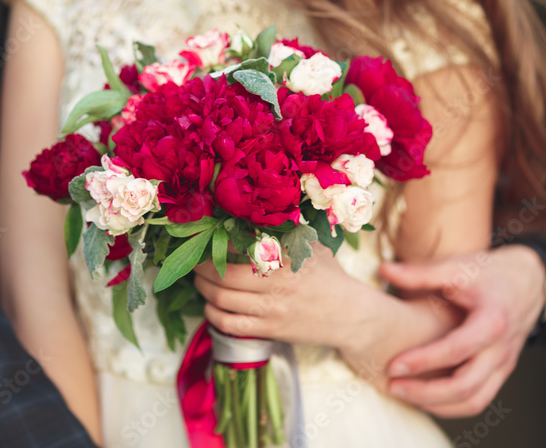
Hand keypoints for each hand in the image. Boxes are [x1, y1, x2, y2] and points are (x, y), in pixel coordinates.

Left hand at [193, 243, 379, 350]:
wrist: (350, 315)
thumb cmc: (328, 275)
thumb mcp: (310, 246)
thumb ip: (283, 233)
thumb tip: (248, 214)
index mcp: (285, 256)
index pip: (239, 245)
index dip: (215, 242)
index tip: (204, 237)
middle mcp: (276, 281)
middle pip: (223, 275)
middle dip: (201, 267)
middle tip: (195, 261)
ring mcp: (272, 308)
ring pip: (222, 299)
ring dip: (203, 289)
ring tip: (199, 281)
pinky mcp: (270, 329)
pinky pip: (230, 324)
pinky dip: (213, 315)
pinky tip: (211, 306)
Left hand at [379, 245, 545, 416]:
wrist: (528, 280)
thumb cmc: (490, 272)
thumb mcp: (458, 267)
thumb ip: (420, 273)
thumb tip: (383, 270)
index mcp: (492, 322)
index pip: (455, 351)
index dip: (423, 361)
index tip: (393, 365)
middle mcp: (502, 349)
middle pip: (465, 387)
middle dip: (426, 392)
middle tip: (393, 386)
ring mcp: (504, 364)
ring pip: (474, 401)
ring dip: (437, 405)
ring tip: (404, 394)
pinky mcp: (501, 371)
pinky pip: (479, 399)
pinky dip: (451, 405)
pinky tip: (423, 396)